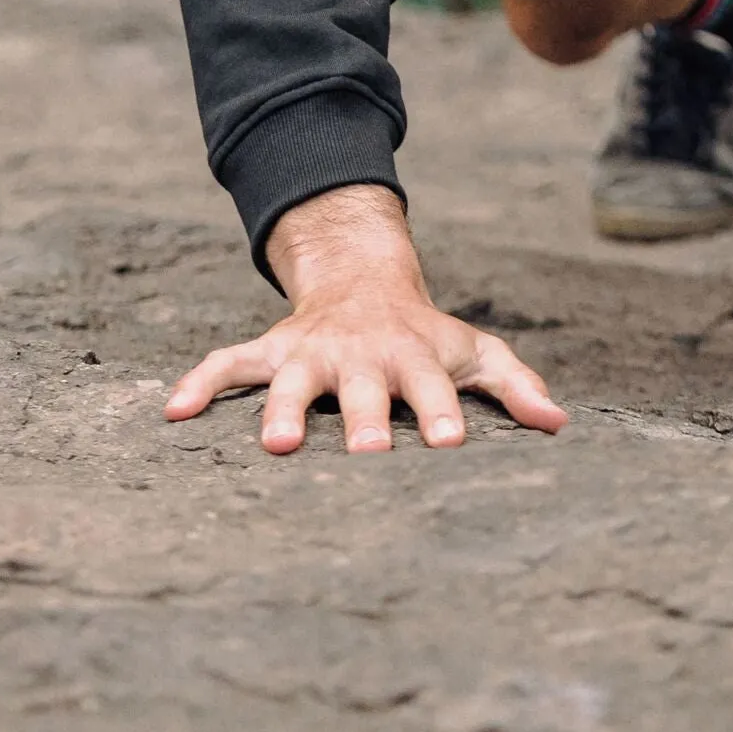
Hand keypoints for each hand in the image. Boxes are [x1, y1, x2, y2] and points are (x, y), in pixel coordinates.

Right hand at [163, 184, 567, 452]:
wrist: (365, 279)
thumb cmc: (427, 335)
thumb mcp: (476, 351)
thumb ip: (516, 386)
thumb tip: (560, 424)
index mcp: (414, 358)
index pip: (433, 389)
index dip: (441, 415)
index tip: (448, 445)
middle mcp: (362, 356)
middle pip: (363, 389)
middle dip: (364, 419)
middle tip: (368, 452)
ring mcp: (313, 353)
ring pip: (292, 379)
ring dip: (281, 408)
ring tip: (273, 444)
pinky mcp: (272, 350)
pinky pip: (228, 362)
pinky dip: (200, 381)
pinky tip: (173, 409)